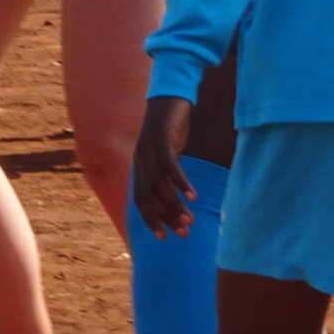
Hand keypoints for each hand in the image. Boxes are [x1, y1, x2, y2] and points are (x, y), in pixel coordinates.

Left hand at [132, 95, 196, 238]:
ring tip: (190, 219)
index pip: (140, 200)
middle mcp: (140, 160)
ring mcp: (149, 150)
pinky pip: (170, 166)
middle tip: (184, 233)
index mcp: (140, 165)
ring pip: (159, 185)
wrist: (169, 94)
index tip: (163, 239)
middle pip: (148, 197)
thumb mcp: (167, 152)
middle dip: (164, 218)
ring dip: (174, 204)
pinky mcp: (161, 139)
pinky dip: (180, 182)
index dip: (150, 219)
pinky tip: (193, 195)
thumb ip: (167, 172)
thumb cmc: (171, 126)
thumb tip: (176, 194)